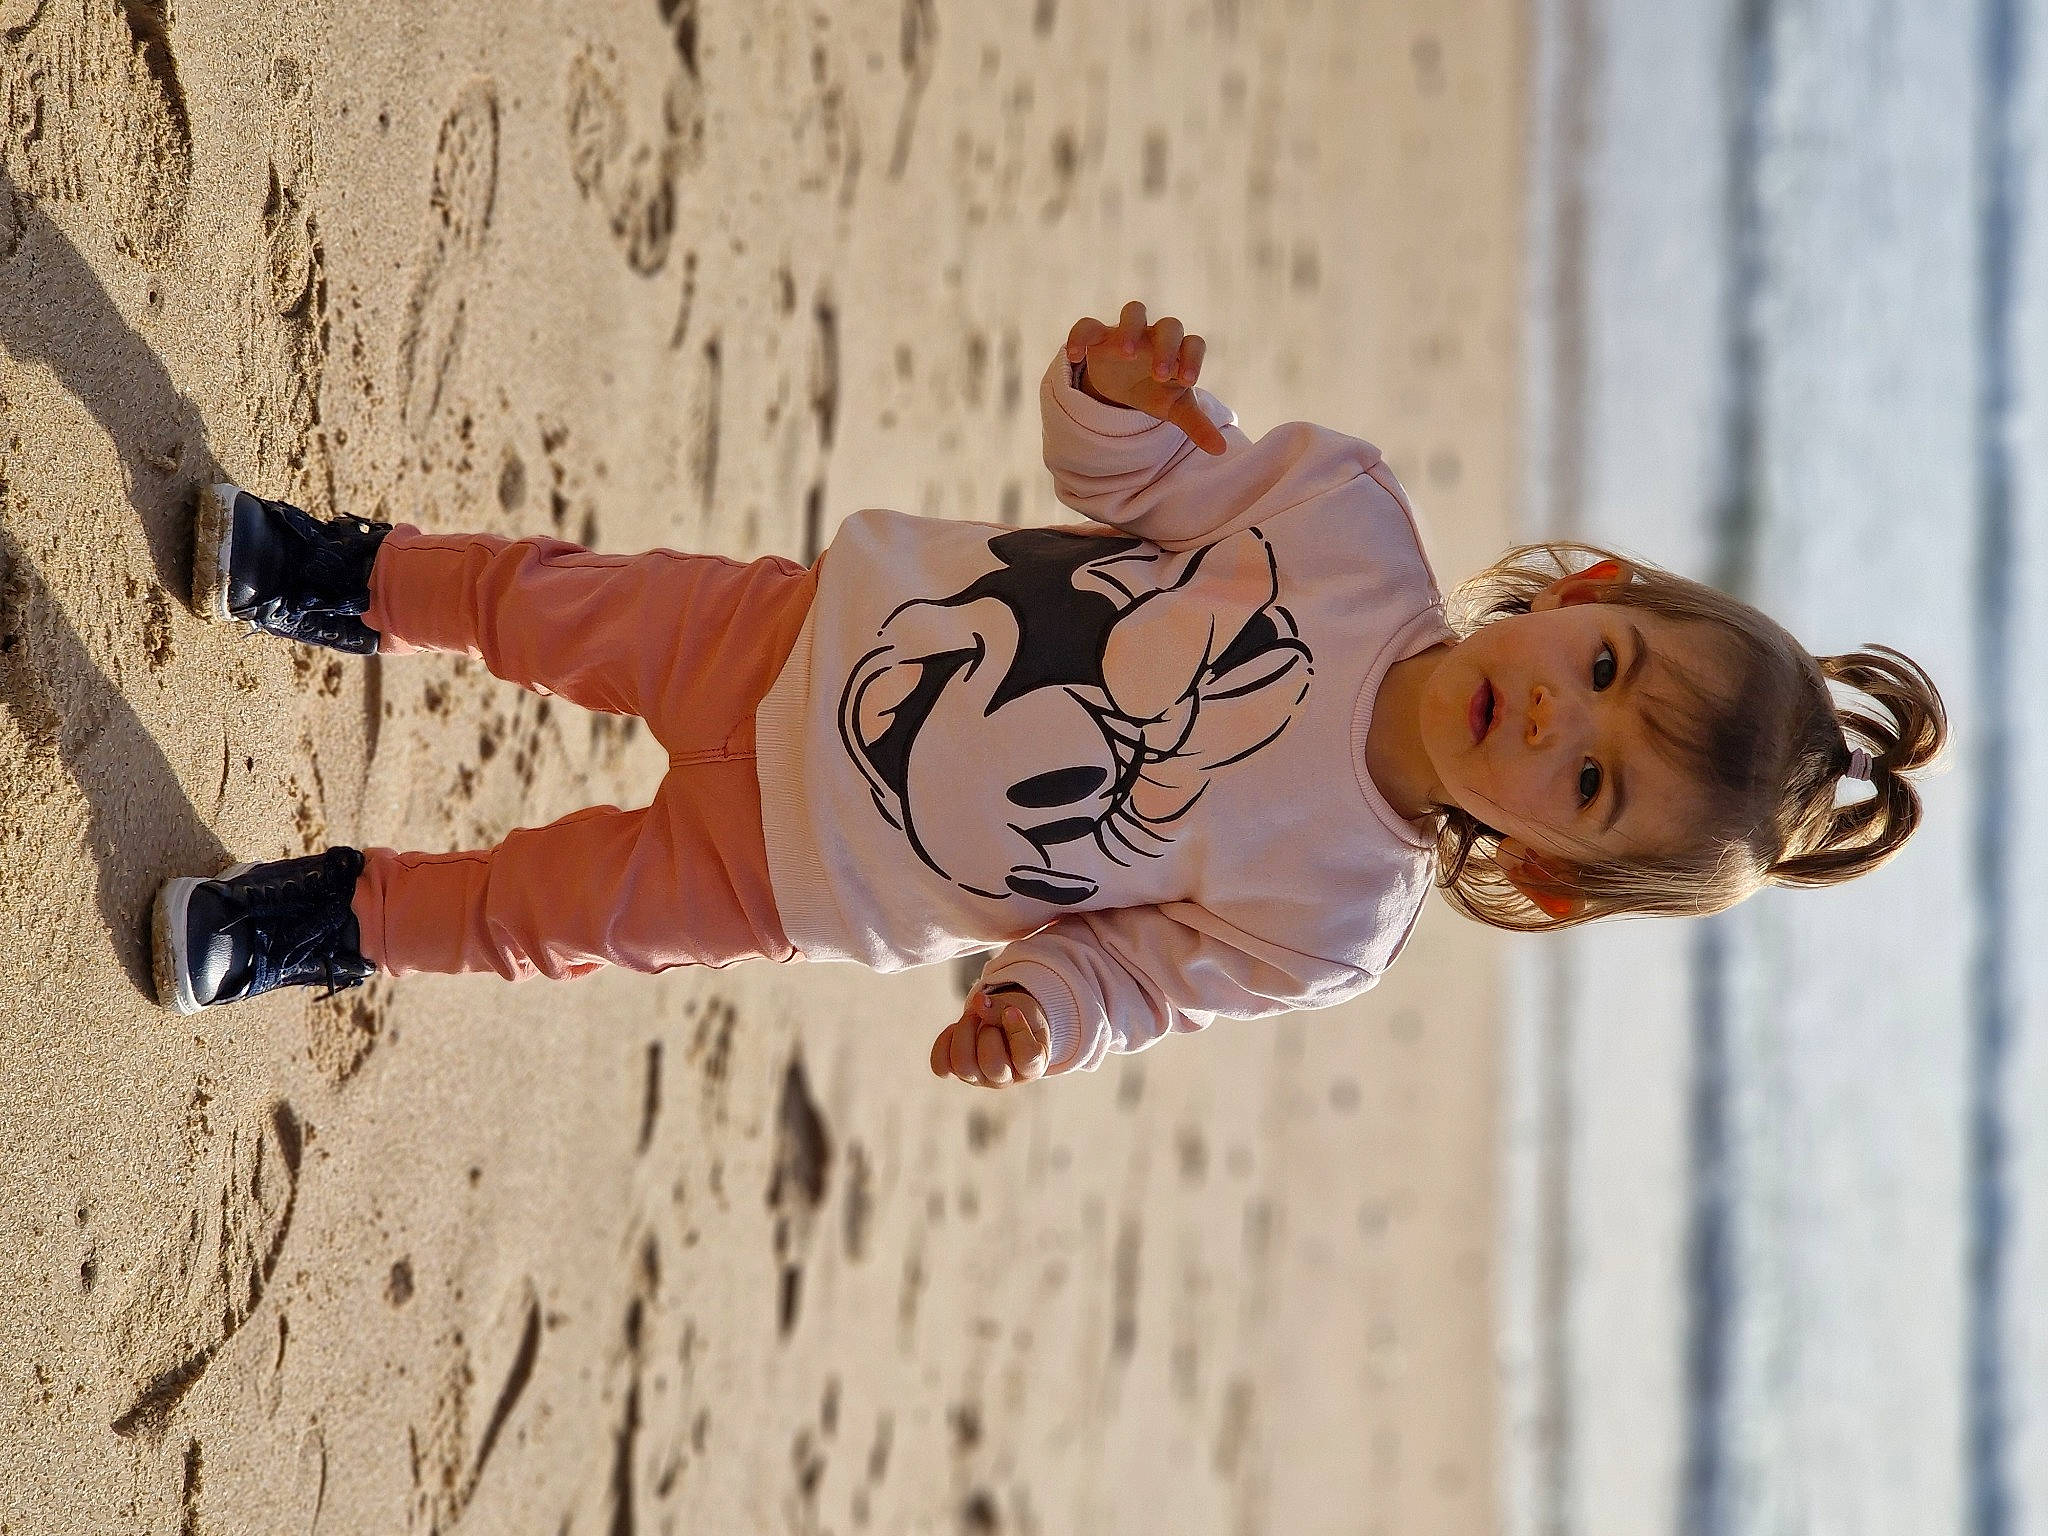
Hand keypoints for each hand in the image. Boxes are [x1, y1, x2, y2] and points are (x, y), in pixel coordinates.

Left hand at [930, 984, 1052, 1087]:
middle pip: (992, 1065)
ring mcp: (981, 1079)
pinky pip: (941, 1066)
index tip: (1012, 1011)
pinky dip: (943, 1042)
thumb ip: (1002, 1007)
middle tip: (990, 1013)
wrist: (1006, 1021)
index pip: (1027, 1057)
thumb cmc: (1020, 1017)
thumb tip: (978, 1004)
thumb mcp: (1020, 1007)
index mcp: (1032, 1066)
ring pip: (963, 1066)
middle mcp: (1006, 1079)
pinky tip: (956, 1028)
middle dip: (988, 1031)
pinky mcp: (958, 1073)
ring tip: (973, 1014)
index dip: (1018, 1032)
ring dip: (964, 1032)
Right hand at [1064, 301, 1228, 455]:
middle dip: (1166, 347)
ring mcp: (1128, 333)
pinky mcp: (1099, 337)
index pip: (1194, 344)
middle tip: (1159, 375)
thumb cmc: (1155, 391)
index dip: (1193, 359)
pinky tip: (1076, 357)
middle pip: (1170, 326)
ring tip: (1125, 355)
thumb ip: (1197, 425)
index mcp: (1179, 352)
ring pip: (1134, 312)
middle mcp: (1156, 337)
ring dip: (1131, 330)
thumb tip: (1221, 450)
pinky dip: (1080, 336)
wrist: (1123, 385)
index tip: (1187, 382)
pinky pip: (1088, 325)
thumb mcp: (1175, 409)